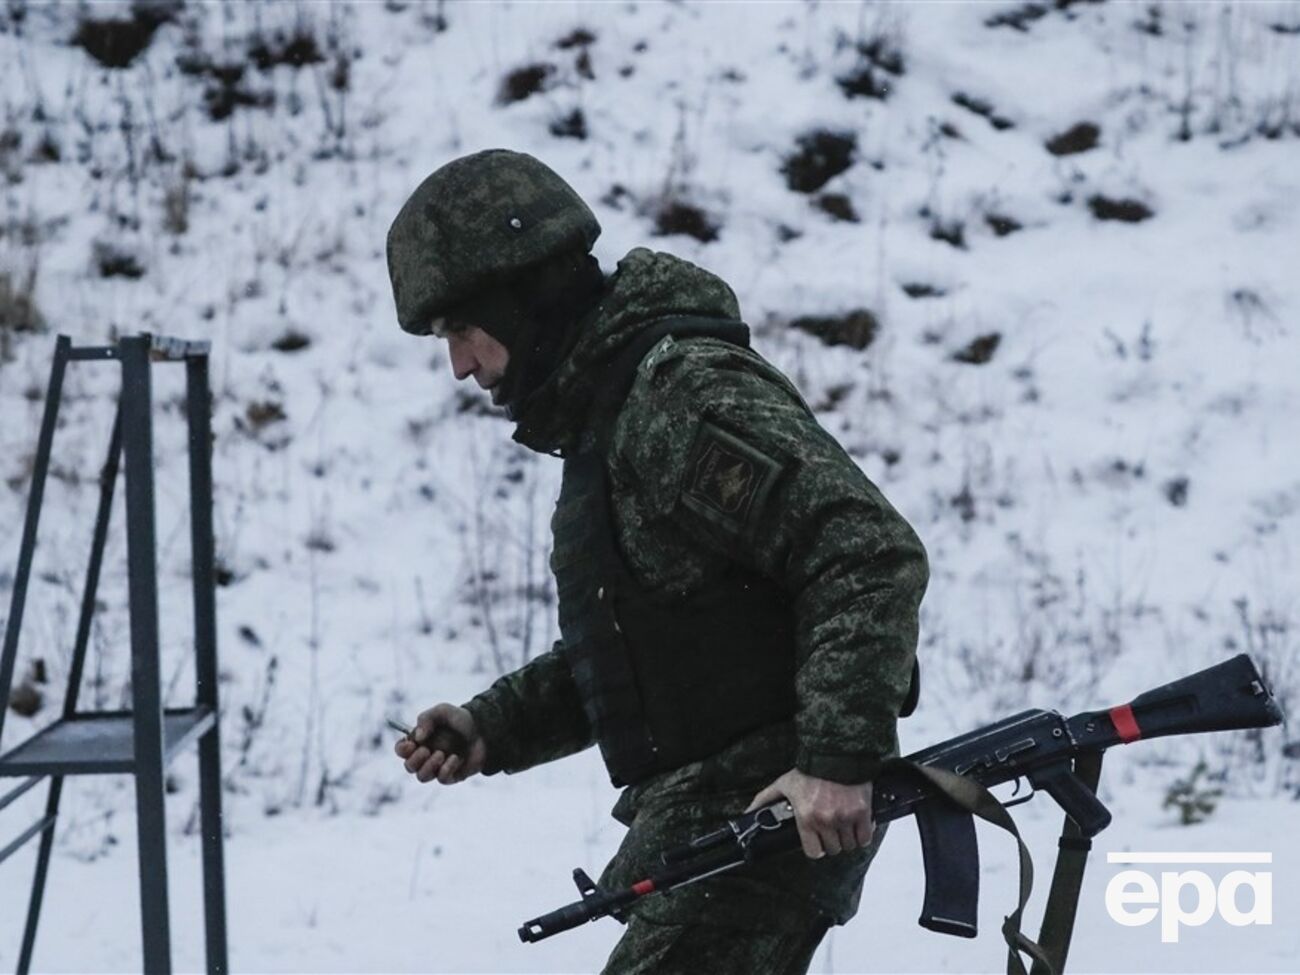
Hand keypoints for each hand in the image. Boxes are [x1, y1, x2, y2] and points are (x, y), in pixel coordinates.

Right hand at [394, 703, 487, 784]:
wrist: (485, 729)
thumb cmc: (461, 720)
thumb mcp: (443, 711)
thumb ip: (427, 718)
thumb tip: (418, 737)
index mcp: (420, 741)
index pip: (401, 750)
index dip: (402, 749)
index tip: (410, 744)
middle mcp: (426, 756)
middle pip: (409, 767)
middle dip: (415, 759)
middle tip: (426, 749)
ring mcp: (438, 767)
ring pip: (422, 777)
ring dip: (429, 766)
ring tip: (441, 754)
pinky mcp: (451, 775)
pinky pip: (442, 779)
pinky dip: (447, 769)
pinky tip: (456, 758)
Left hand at [744, 767, 873, 858]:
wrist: (835, 753)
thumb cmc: (810, 769)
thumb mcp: (783, 784)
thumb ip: (765, 799)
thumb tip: (749, 812)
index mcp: (806, 817)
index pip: (814, 852)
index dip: (816, 847)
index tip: (818, 841)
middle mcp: (826, 820)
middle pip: (833, 849)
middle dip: (832, 841)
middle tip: (831, 829)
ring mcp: (845, 817)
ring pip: (849, 845)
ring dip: (847, 838)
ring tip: (843, 826)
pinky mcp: (863, 812)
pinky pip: (865, 837)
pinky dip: (863, 833)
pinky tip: (857, 824)